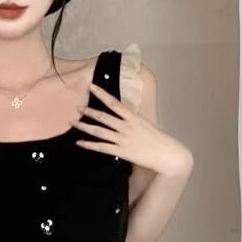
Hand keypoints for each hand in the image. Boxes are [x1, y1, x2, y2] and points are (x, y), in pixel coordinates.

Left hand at [73, 82, 190, 174]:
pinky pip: (101, 147)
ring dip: (85, 126)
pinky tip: (80, 142)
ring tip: (74, 122)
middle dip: (89, 111)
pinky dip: (89, 144)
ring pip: (99, 131)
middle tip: (77, 107)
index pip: (114, 103)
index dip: (102, 94)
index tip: (92, 87)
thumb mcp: (146, 125)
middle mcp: (126, 127)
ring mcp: (123, 139)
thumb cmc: (158, 140)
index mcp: (133, 118)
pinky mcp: (121, 152)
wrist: (167, 155)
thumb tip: (124, 117)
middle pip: (103, 117)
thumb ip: (133, 120)